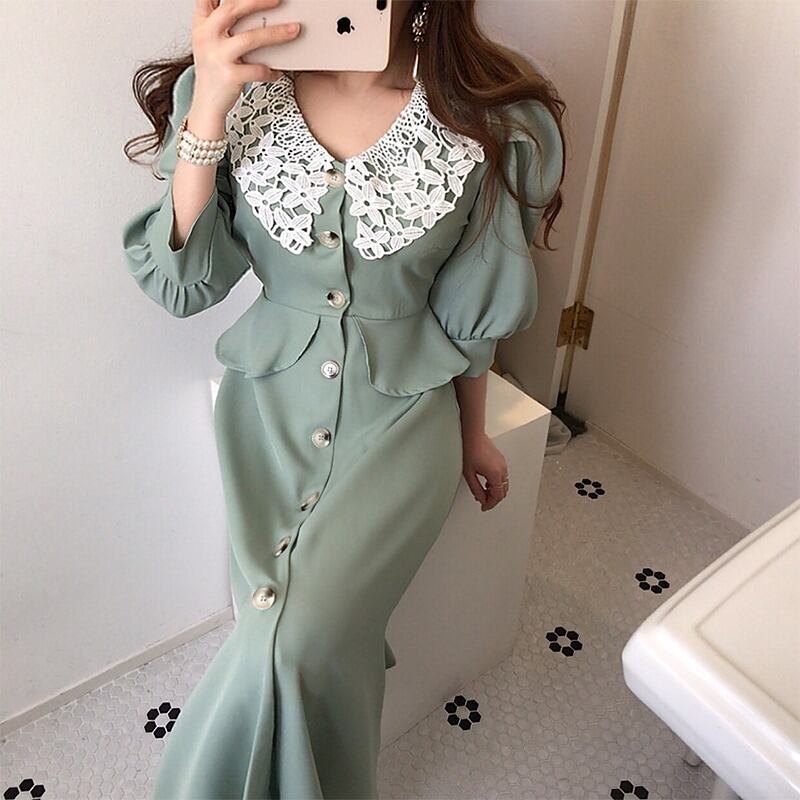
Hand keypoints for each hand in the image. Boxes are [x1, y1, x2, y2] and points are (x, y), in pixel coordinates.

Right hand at [191, 0, 301, 117]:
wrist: (207, 104)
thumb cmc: (214, 71)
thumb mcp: (210, 42)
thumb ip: (222, 22)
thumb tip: (253, 6)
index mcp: (202, 25)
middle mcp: (206, 37)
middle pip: (232, 10)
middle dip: (258, 1)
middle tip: (278, 0)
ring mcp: (217, 56)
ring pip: (250, 39)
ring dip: (276, 34)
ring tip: (294, 30)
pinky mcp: (229, 76)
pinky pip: (257, 69)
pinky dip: (271, 70)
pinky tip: (277, 72)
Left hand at [461, 431, 509, 511]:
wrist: (473, 436)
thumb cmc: (470, 450)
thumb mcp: (469, 474)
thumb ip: (476, 490)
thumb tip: (481, 499)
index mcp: (495, 474)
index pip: (497, 496)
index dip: (490, 504)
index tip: (484, 507)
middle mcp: (502, 469)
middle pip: (503, 491)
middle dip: (493, 499)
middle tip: (483, 501)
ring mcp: (503, 464)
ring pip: (503, 485)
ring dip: (495, 491)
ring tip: (483, 492)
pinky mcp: (501, 461)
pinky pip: (502, 477)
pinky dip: (496, 483)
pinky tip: (486, 483)